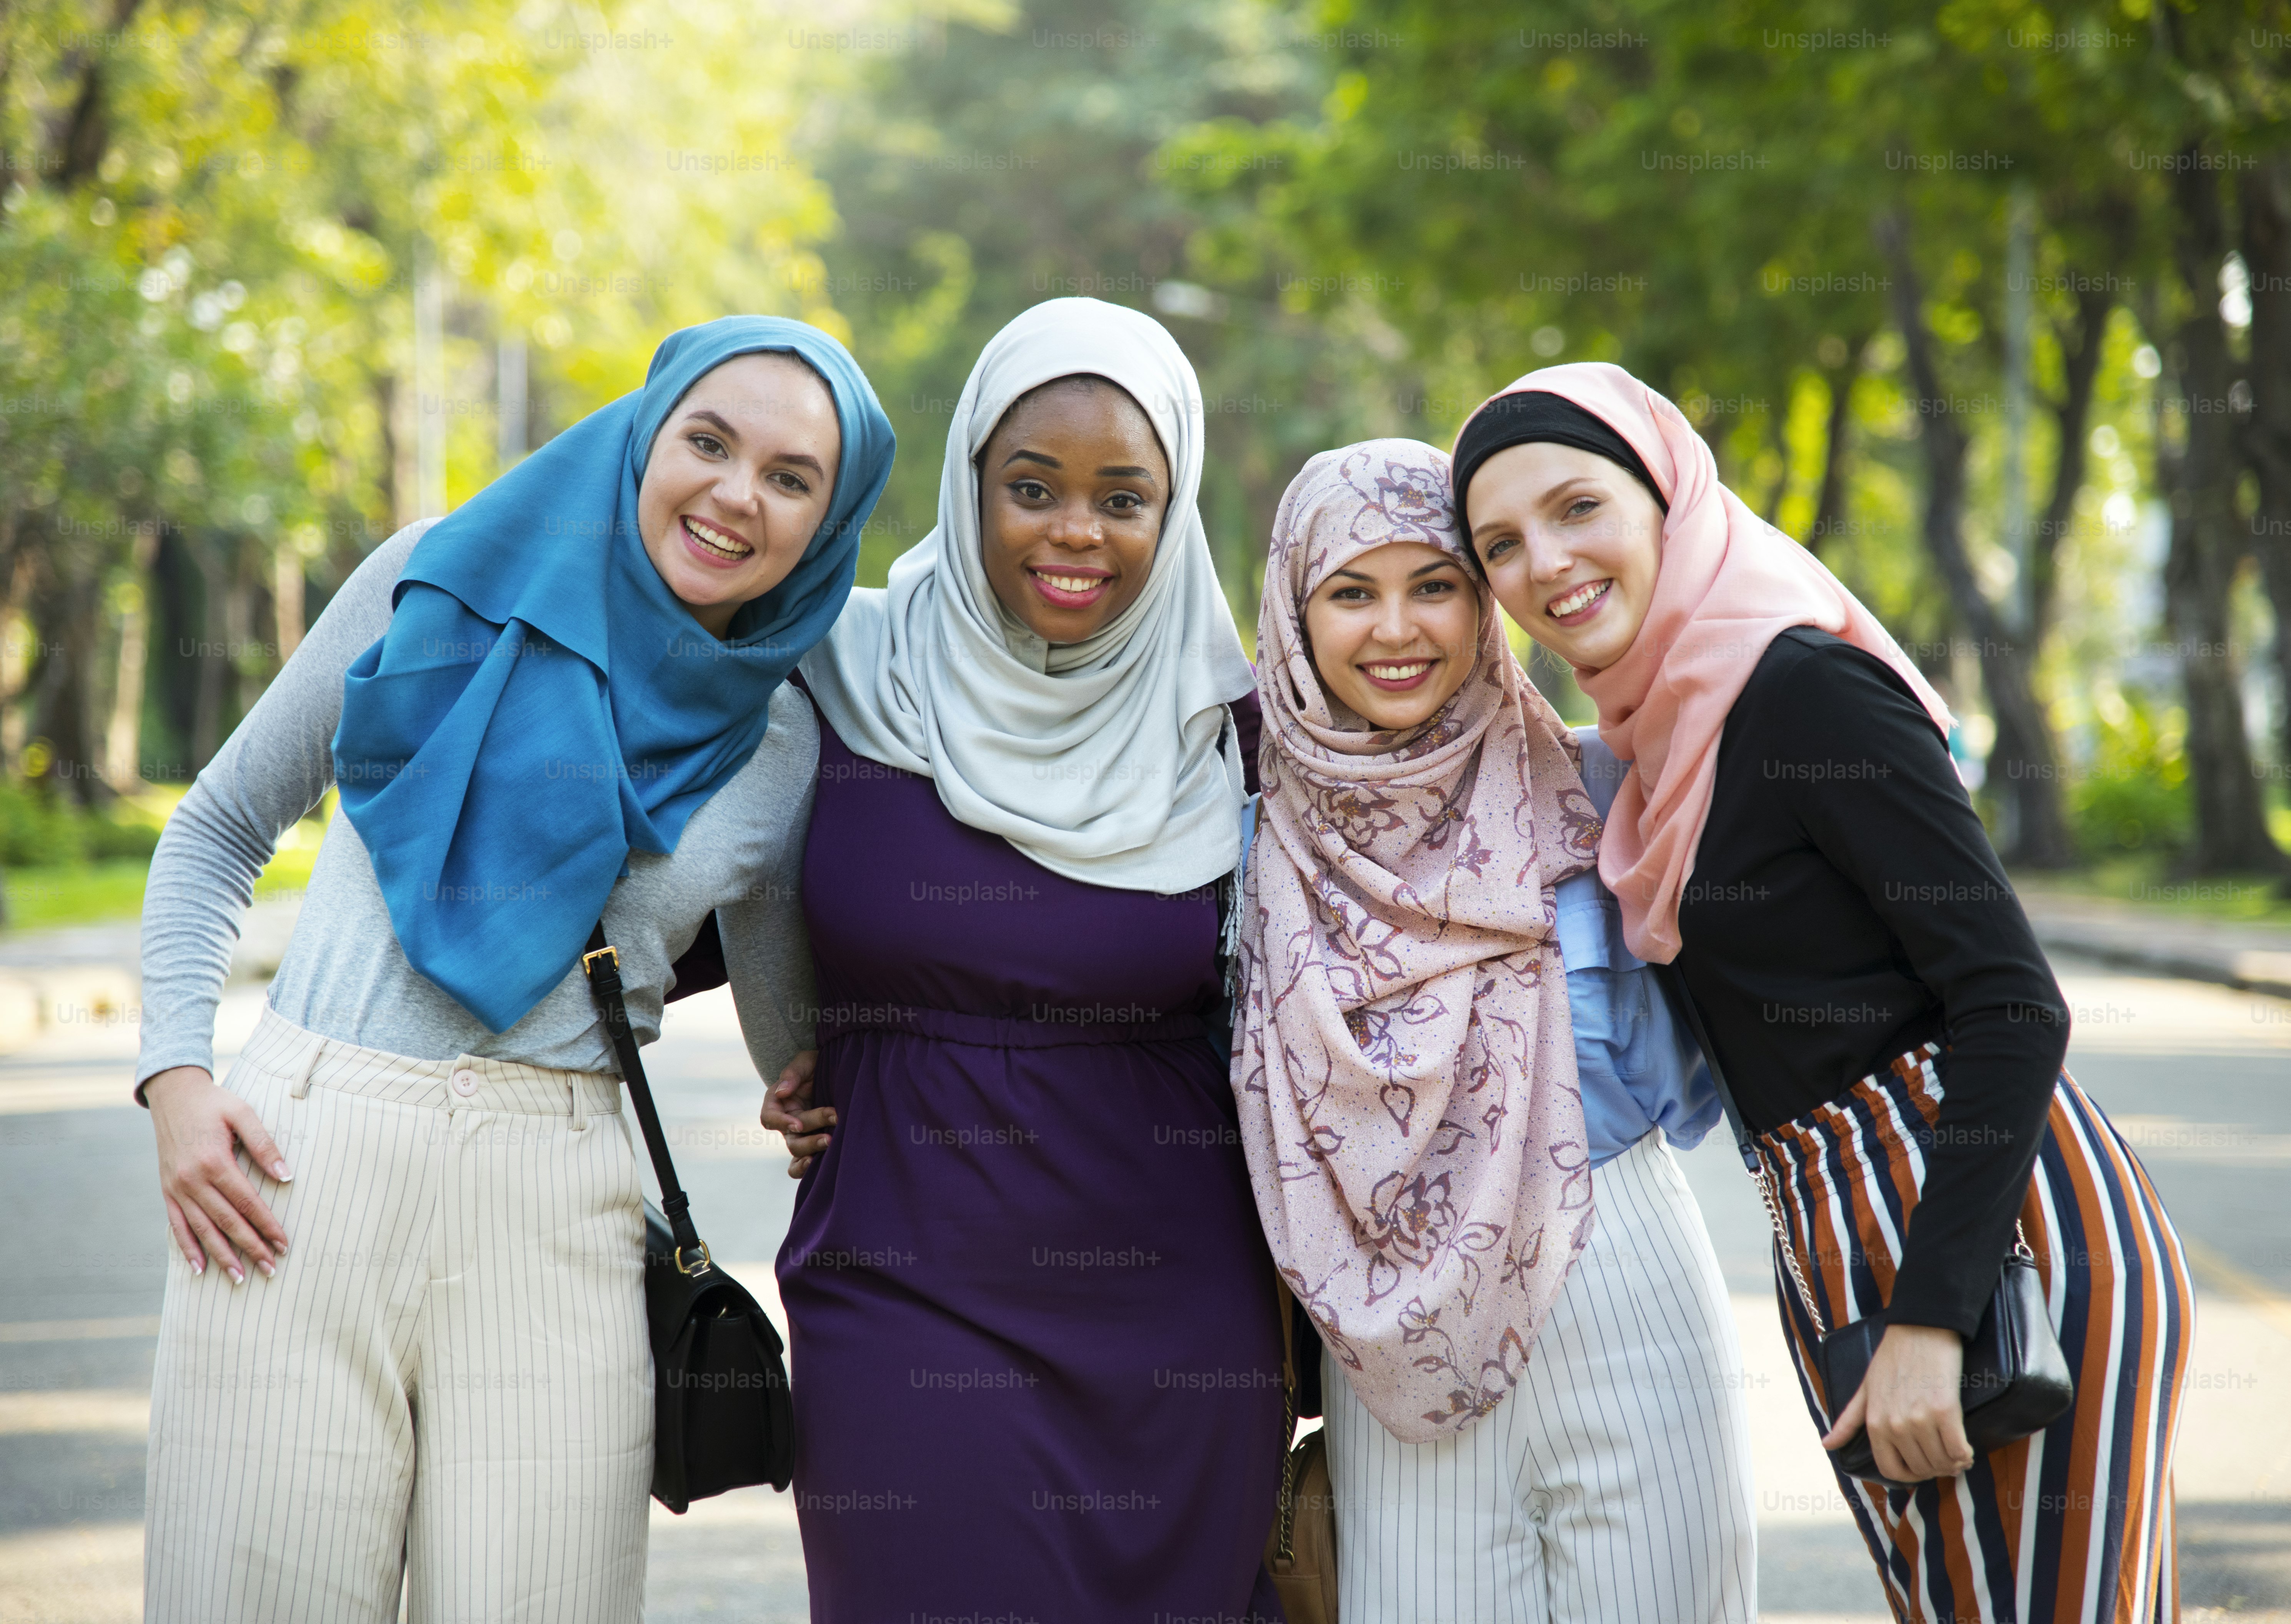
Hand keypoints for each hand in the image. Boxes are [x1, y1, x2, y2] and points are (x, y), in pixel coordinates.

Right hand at [145, 1066, 291, 1283]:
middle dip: (250, 1247)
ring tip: (239, 1278)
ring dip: (221, 1256)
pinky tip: (199, 1267)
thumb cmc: (213, 1103)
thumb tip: (286, 1176)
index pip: (247, 1203)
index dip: (267, 1225)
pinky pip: (176, 1225)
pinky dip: (187, 1248)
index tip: (284, 1244)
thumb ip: (264, 1144)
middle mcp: (192, 1180)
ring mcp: (176, 1188)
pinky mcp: (166, 1191)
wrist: (172, 1095)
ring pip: (202, 1229)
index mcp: (215, 1162)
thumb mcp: (243, 1113)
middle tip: (270, 1270)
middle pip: (226, 1222)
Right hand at [759, 1049, 830, 1178]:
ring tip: (832, 1144)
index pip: (769, 1118)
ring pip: (798, 1152)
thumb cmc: (816, 1065)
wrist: (834, 1070)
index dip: (782, 1123)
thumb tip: (781, 1092)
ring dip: (813, 1150)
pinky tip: (821, 1166)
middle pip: (791, 1139)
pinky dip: (806, 1168)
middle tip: (830, 1135)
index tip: (798, 1125)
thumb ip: (793, 1074)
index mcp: (777, 1102)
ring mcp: (799, 1134)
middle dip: (810, 1138)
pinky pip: (802, 1163)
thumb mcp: (805, 1061)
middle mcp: (785, 1121)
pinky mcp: (811, 1142)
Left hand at [1821, 1321, 1974, 1482]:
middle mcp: (1895, 1426)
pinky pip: (1958, 1449)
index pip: (1890, 1469)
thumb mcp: (1864, 1389)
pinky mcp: (1945, 1411)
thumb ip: (1848, 1421)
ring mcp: (1920, 1419)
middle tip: (1944, 1459)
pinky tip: (1966, 1449)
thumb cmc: (1892, 1357)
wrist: (1920, 1329)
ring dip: (1952, 1464)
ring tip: (1956, 1455)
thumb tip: (1827, 1444)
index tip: (1921, 1469)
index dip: (1909, 1476)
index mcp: (1875, 1423)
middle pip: (1921, 1468)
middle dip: (1935, 1469)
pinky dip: (1965, 1455)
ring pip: (1941, 1462)